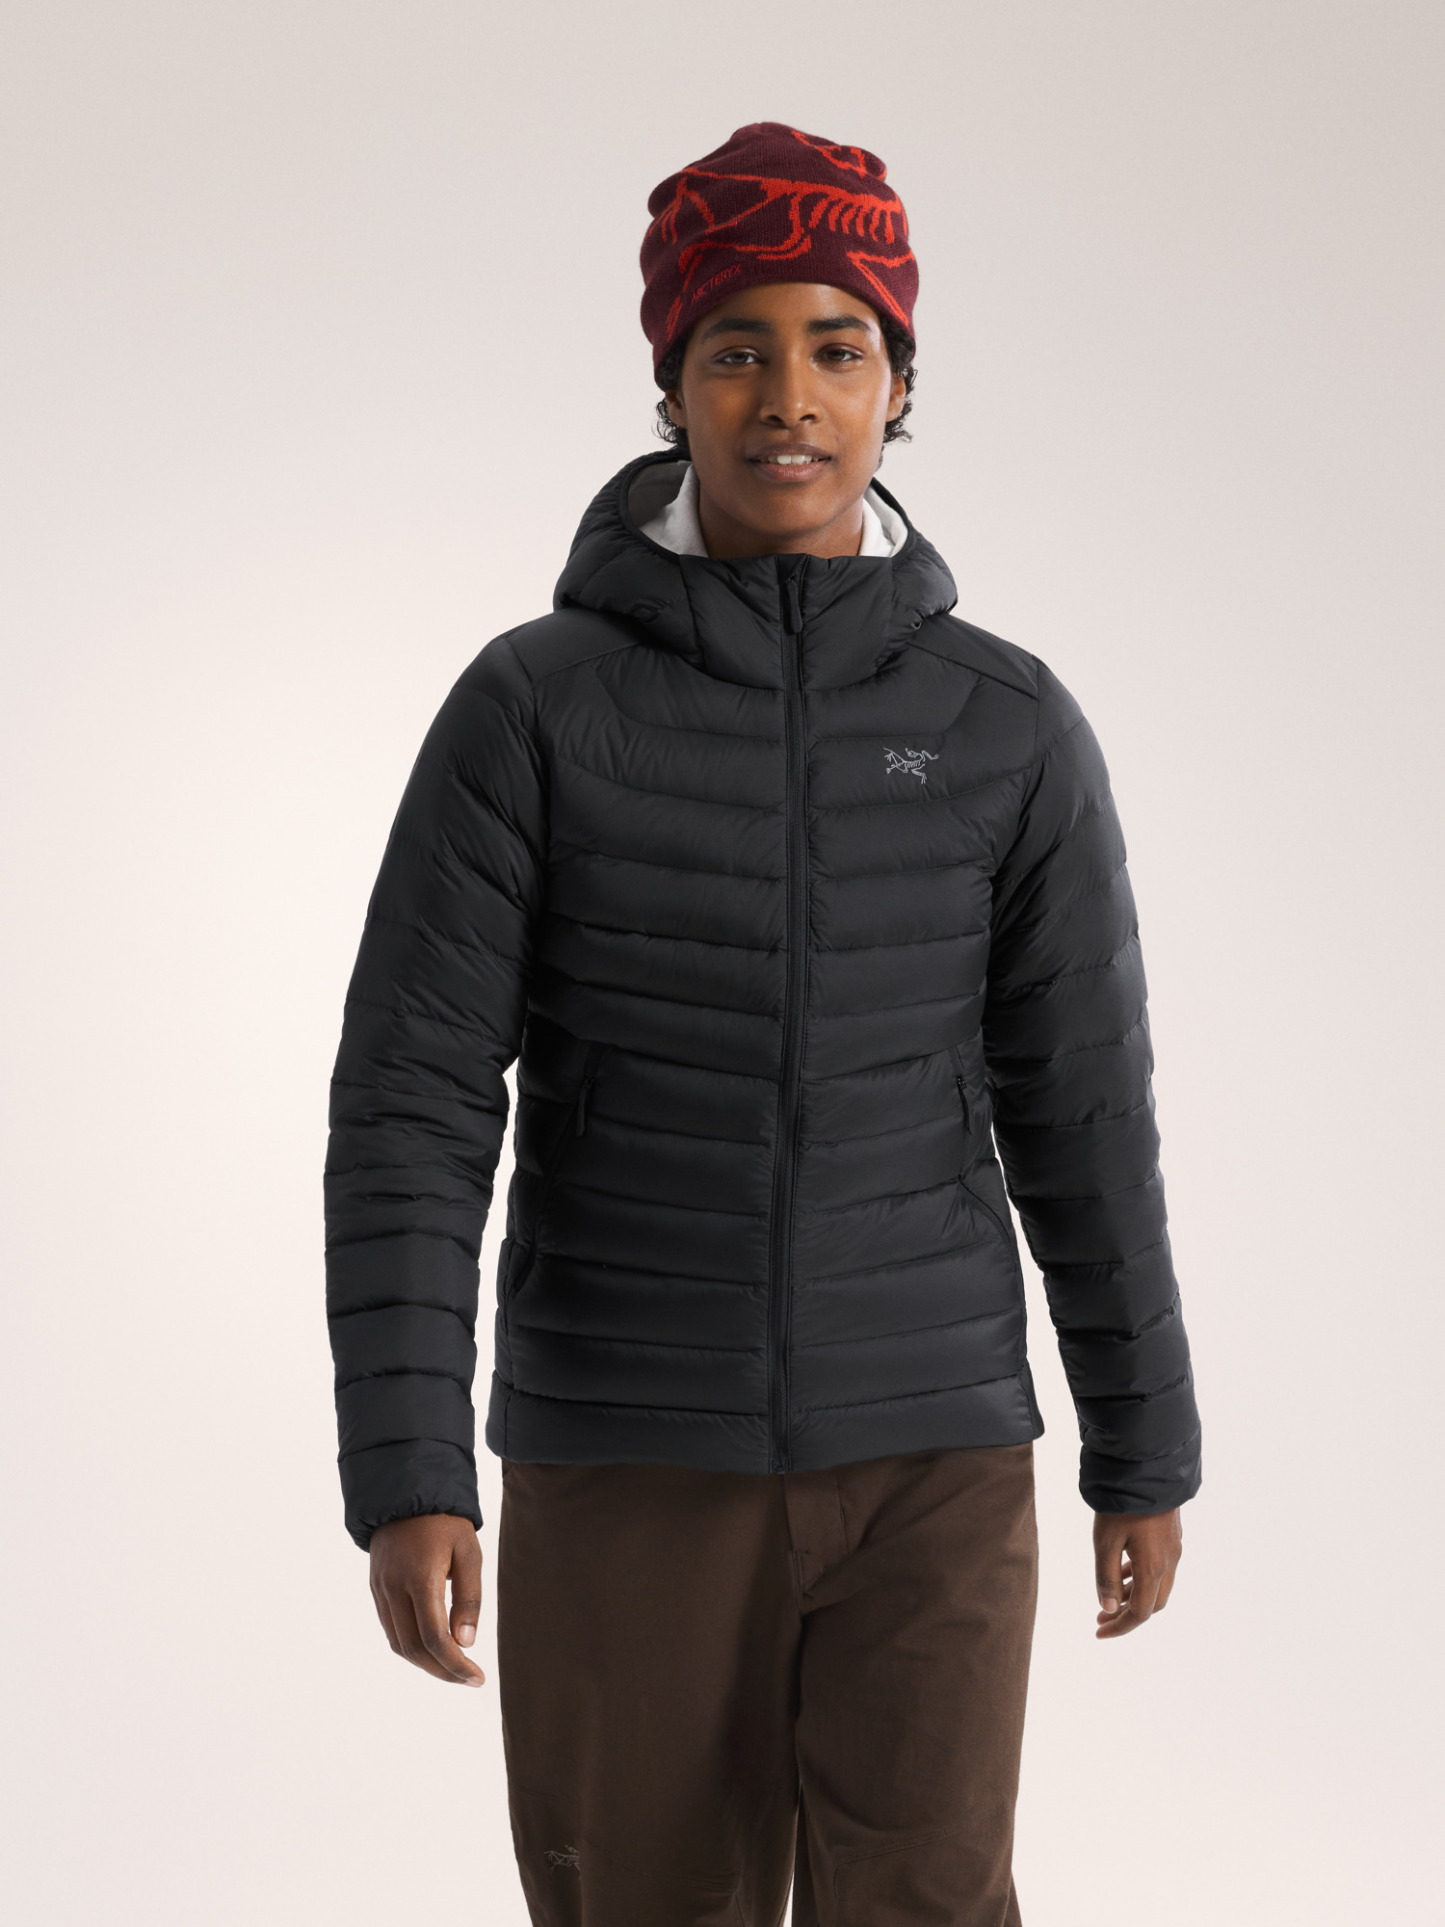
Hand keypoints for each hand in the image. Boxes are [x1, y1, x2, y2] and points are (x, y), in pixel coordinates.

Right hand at [369, 1513, 485, 1685]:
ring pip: (399, 1644)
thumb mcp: (469, 1551)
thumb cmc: (445, 1521)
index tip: (477, 1678)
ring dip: (426, 1664)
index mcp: (420, 1578)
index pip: (434, 1638)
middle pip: (414, 1649)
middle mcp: (394, 1588)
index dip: (455, 1665)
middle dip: (442, 1671)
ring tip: (453, 1669)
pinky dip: (410, 1647)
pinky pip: (390, 1629)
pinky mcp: (376, 1589)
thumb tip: (465, 1642)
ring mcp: (381, 1590)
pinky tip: (432, 1649)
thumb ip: (469, 1597)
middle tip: (468, 1679)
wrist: (406, 1492)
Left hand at [1093, 1507, 1182, 1639]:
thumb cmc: (1122, 1503)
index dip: (1120, 1626)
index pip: (1140, 1613)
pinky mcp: (1172, 1534)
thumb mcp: (1105, 1541)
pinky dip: (1141, 1577)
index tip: (1099, 1632)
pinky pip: (1159, 1567)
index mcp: (1153, 1568)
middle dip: (1128, 1614)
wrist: (1147, 1466)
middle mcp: (1169, 1562)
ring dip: (1134, 1595)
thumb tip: (1108, 1608)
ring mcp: (1173, 1548)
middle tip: (1103, 1617)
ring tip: (1110, 1597)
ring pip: (1157, 1585)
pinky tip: (1124, 1570)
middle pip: (1152, 1603)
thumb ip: (1106, 1577)